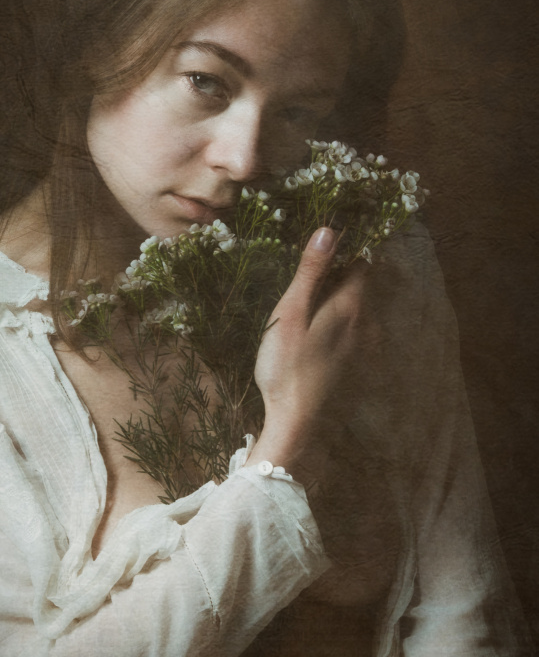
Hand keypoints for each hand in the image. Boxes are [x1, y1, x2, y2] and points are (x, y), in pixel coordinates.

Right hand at [249, 227, 374, 486]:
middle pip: (362, 286)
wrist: (299, 425)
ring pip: (359, 311)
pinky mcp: (361, 368)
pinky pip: (355, 334)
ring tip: (308, 309)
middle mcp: (370, 324)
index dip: (349, 248)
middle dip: (342, 275)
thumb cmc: (287, 367)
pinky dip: (340, 327)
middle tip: (310, 276)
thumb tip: (329, 230)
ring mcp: (368, 348)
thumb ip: (311, 273)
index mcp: (352, 306)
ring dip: (339, 303)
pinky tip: (316, 339)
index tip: (331, 242)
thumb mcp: (290, 314)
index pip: (363, 261)